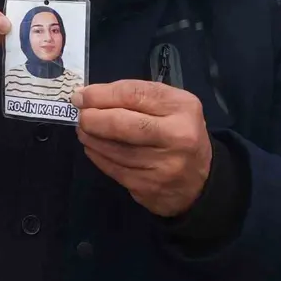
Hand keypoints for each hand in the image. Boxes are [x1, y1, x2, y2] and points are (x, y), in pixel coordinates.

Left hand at [72, 80, 211, 217]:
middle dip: (93, 118)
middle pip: (122, 124)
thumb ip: (135, 96)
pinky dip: (98, 156)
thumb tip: (90, 96)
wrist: (201, 181)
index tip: (81, 96)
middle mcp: (177, 136)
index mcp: (183, 108)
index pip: (134, 94)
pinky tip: (93, 147)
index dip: (101, 94)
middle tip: (80, 115)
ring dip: (92, 137)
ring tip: (83, 130)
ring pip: (115, 149)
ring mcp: (164, 165)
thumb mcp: (170, 105)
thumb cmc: (178, 132)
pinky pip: (114, 169)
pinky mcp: (150, 187)